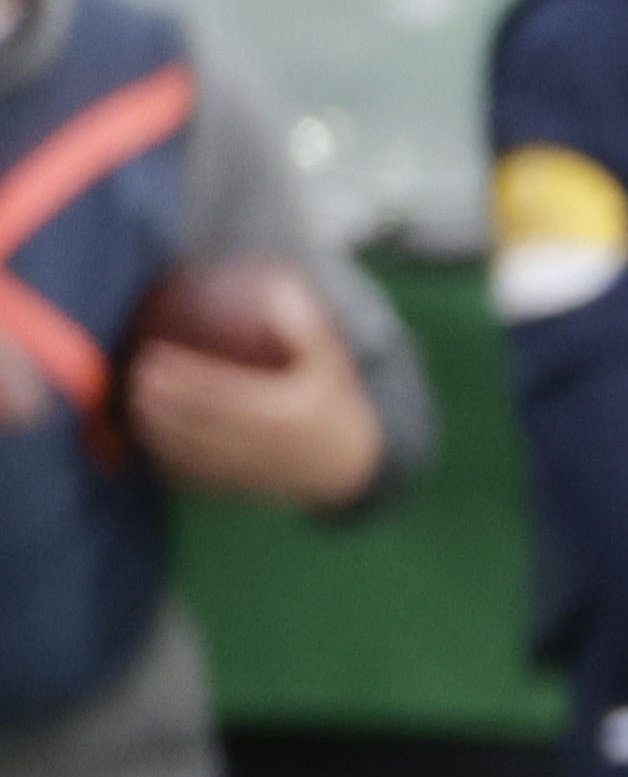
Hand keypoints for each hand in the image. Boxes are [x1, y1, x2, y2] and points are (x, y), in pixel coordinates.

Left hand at [117, 324, 379, 511]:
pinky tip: (148, 441)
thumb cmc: (332, 402)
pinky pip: (198, 475)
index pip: (219, 392)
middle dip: (160, 402)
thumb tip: (280, 291)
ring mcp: (249, 470)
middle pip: (198, 422)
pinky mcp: (240, 486)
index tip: (153, 356)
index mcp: (280, 414)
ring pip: (192, 451)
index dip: (183, 376)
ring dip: (156, 430)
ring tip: (130, 405)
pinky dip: (169, 460)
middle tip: (133, 376)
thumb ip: (307, 329)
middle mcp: (260, 445)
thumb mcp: (332, 363)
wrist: (349, 463)